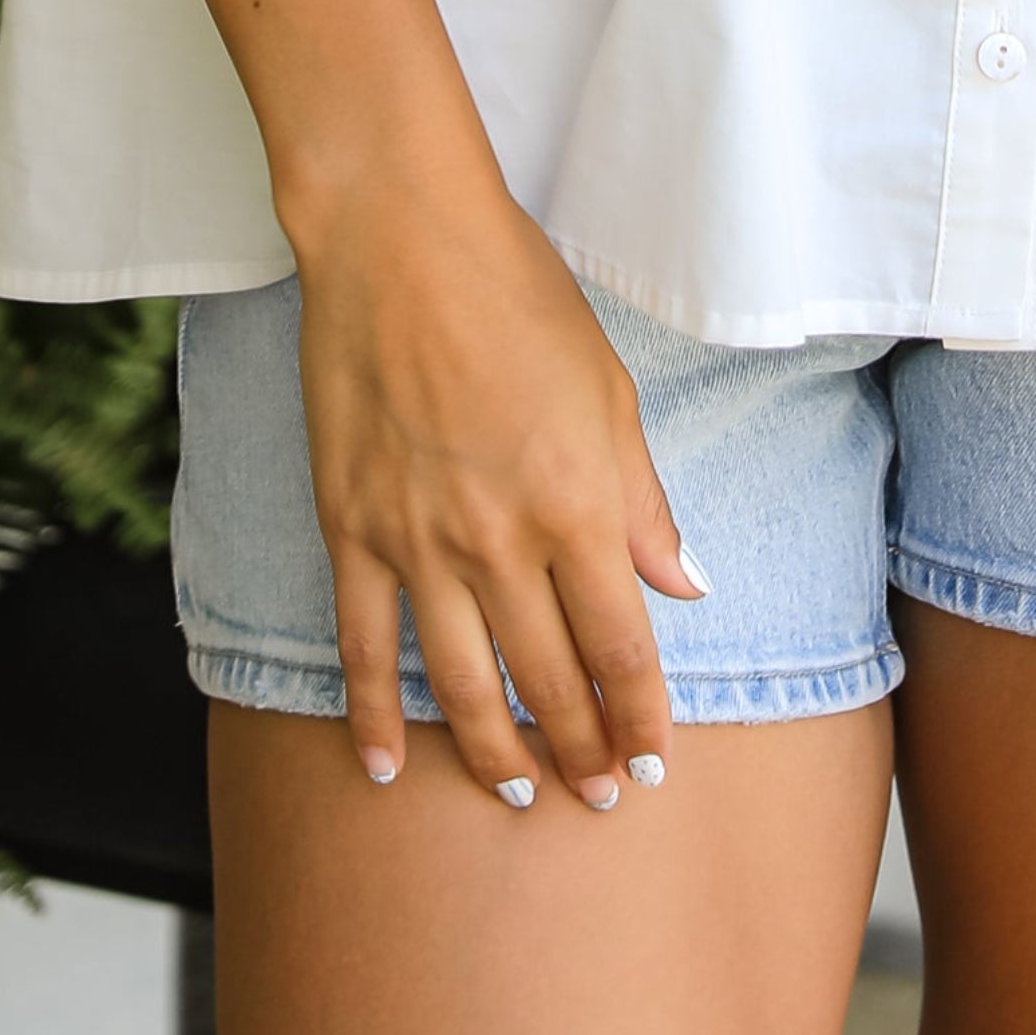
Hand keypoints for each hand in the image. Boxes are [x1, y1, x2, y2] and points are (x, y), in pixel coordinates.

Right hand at [292, 170, 703, 811]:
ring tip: (522, 797)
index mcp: (577, 502)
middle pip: (549, 680)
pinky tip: (387, 767)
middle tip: (598, 794)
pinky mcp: (351, 527)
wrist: (399, 237)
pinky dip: (374, 715)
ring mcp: (418, 540)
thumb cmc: (517, 295)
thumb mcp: (608, 388)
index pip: (620, 647)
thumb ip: (642, 499)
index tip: (652, 762)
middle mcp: (500, 538)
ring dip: (497, 756)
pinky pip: (362, 645)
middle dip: (581, 750)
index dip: (640, 717)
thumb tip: (683, 585)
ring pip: (462, 684)